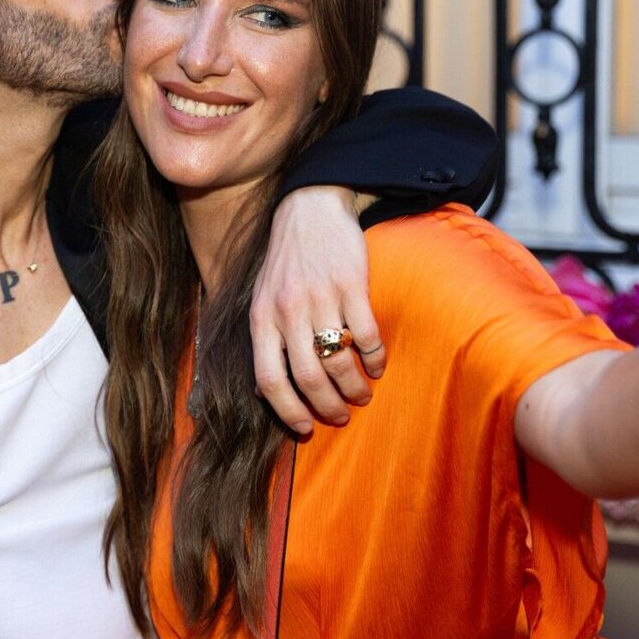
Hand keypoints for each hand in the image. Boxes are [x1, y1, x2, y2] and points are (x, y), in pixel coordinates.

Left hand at [252, 185, 385, 433]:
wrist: (309, 209)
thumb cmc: (286, 262)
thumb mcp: (262, 299)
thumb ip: (264, 341)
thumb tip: (265, 391)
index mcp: (262, 319)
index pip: (269, 379)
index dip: (287, 411)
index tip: (306, 428)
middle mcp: (287, 312)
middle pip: (308, 377)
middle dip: (328, 405)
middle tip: (342, 415)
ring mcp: (320, 297)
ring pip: (339, 360)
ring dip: (354, 386)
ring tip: (362, 394)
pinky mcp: (350, 284)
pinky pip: (365, 334)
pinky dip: (374, 358)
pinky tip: (377, 364)